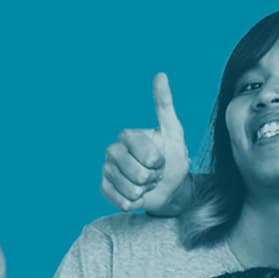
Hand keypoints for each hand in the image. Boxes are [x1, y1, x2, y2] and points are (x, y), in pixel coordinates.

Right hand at [101, 73, 189, 213]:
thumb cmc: (172, 159)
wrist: (169, 188)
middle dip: (152, 179)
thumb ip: (164, 105)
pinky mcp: (104, 188)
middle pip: (137, 174)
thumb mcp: (174, 133)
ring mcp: (107, 169)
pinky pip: (118, 199)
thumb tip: (161, 74)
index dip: (158, 163)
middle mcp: (113, 150)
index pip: (146, 156)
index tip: (161, 160)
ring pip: (130, 189)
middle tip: (154, 174)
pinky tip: (136, 195)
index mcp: (127, 135)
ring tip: (146, 185)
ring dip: (144, 192)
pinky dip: (133, 202)